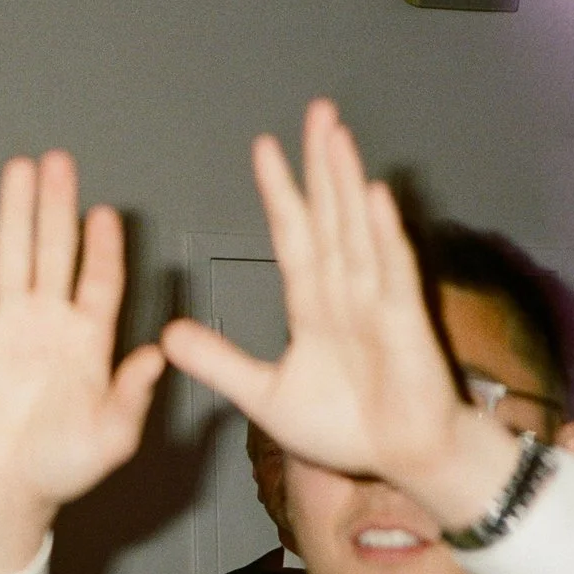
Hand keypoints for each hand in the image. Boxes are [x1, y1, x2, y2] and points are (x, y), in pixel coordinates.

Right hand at [0, 151, 166, 573]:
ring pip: (14, 255)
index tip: (105, 214)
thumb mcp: (111, 439)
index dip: (102, 248)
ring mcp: (9, 324)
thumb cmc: (62, 468)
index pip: (99, 281)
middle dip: (57, 207)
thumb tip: (156, 358)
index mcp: (89, 342)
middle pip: (55, 252)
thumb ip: (131, 397)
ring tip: (22, 169)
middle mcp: (50, 323)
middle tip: (60, 163)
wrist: (5, 490)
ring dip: (18, 212)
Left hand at [159, 100, 517, 529]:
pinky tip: (374, 194)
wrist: (403, 463)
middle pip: (329, 214)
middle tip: (316, 111)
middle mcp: (348, 291)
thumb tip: (168, 336)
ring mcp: (379, 301)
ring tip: (337, 134)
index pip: (294, 233)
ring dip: (347, 181)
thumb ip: (219, 362)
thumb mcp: (265, 395)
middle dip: (321, 163)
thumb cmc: (349, 430)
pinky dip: (383, 233)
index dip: (279, 191)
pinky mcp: (405, 322)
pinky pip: (392, 270)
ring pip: (357, 228)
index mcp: (315, 304)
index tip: (264, 147)